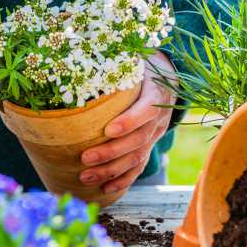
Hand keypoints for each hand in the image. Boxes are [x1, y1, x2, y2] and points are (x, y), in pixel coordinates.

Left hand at [79, 52, 176, 193]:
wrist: (168, 78)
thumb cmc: (140, 66)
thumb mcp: (133, 59)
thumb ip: (114, 63)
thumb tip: (79, 58)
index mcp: (156, 93)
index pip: (146, 109)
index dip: (130, 121)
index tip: (109, 129)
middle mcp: (158, 118)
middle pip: (138, 140)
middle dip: (111, 152)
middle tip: (85, 158)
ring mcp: (155, 135)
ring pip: (136, 157)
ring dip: (111, 170)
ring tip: (85, 176)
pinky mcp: (149, 146)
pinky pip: (138, 167)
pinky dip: (122, 180)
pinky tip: (105, 189)